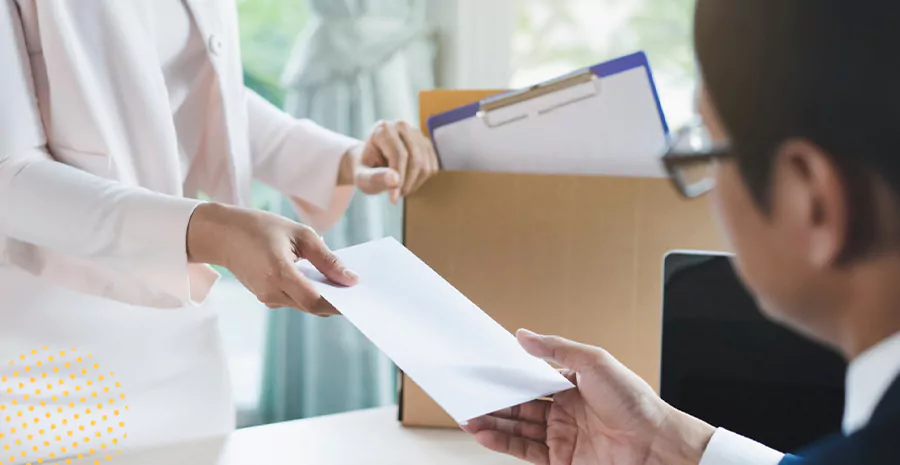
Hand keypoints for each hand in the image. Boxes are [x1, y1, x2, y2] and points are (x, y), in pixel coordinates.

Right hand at [186, 202, 356, 315]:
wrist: (222, 234)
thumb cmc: (262, 228)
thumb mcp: (299, 234)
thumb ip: (326, 258)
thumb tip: (351, 279)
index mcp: (279, 273)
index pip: (316, 302)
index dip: (340, 303)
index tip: (358, 295)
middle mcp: (271, 292)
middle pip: (313, 307)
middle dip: (336, 300)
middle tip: (356, 287)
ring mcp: (267, 298)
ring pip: (305, 305)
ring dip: (323, 296)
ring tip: (341, 279)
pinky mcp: (265, 297)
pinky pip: (294, 300)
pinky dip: (310, 293)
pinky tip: (320, 278)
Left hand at [340, 120, 438, 202]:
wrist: (372, 161)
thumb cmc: (365, 169)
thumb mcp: (362, 177)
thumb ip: (374, 178)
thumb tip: (395, 180)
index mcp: (383, 129)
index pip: (399, 154)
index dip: (399, 179)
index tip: (394, 199)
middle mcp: (402, 126)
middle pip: (415, 159)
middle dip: (407, 183)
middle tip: (397, 196)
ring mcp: (417, 133)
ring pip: (426, 165)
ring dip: (414, 184)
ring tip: (400, 189)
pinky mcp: (426, 144)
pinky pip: (432, 167)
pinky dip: (421, 181)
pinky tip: (408, 182)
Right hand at [463, 330, 714, 464]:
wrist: (656, 443)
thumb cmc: (633, 401)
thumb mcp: (595, 362)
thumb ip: (557, 349)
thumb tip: (524, 335)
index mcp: (572, 385)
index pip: (531, 380)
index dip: (507, 377)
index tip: (484, 372)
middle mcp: (565, 412)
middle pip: (520, 406)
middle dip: (494, 403)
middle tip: (468, 398)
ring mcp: (562, 437)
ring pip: (518, 429)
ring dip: (492, 424)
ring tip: (469, 418)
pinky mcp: (561, 461)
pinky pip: (525, 451)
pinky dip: (503, 444)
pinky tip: (485, 435)